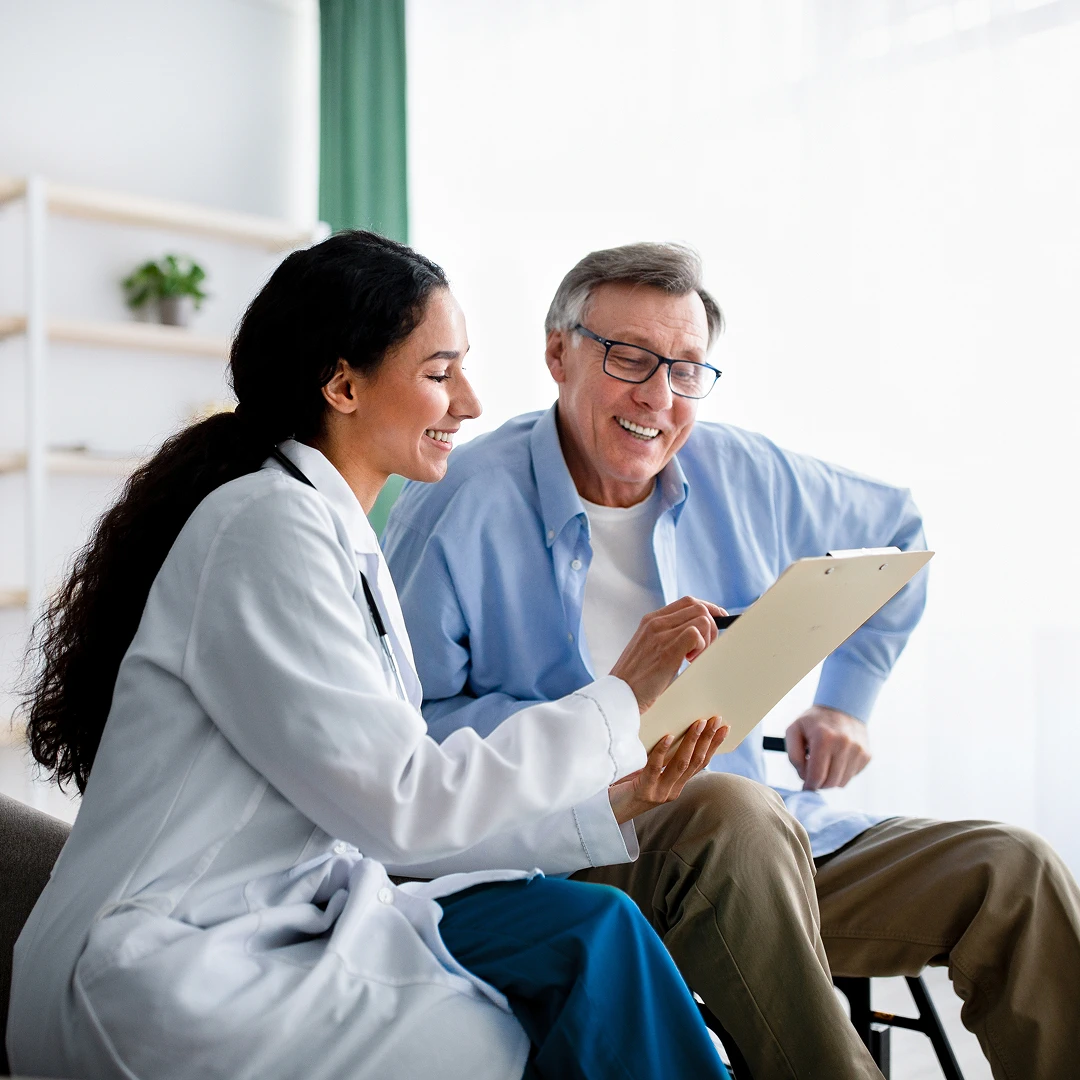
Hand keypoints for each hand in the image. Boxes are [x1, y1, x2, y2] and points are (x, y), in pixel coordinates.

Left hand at [608, 716, 729, 824]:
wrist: (609, 811)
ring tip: (698, 723)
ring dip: (691, 742)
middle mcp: (672, 790)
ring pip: (680, 764)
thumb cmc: (626, 786)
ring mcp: (660, 792)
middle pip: (695, 762)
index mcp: (677, 785)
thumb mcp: (649, 771)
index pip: (701, 763)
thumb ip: (663, 758)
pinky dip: (662, 751)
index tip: (725, 727)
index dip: (714, 745)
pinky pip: (655, 768)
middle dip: (708, 739)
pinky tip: (668, 736)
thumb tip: (673, 726)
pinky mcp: (644, 791)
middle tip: (716, 720)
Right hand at [610, 596, 726, 712]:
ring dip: (707, 639)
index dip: (709, 609)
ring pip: (702, 619)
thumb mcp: (647, 648)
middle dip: (712, 627)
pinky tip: (690, 662)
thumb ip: (665, 637)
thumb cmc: (635, 678)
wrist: (618, 694)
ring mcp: (660, 635)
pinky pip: (696, 634)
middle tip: (703, 649)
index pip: (688, 602)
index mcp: (650, 620)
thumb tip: (694, 635)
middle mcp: (655, 622)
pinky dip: (701, 648)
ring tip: (693, 658)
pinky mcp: (667, 651)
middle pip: (699, 607)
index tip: (719, 620)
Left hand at [785, 705, 870, 790]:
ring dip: (831, 779)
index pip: (817, 776)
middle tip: (813, 775)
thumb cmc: (814, 721)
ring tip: (825, 765)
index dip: (809, 786)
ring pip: (842, 782)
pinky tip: (837, 759)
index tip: (805, 787)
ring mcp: (858, 750)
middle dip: (819, 784)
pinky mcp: (867, 755)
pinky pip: (852, 776)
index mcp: (824, 738)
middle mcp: (844, 744)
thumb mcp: (794, 730)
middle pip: (830, 782)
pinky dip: (842, 773)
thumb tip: (805, 777)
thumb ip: (793, 755)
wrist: (842, 706)